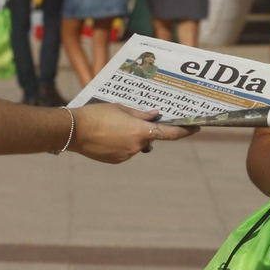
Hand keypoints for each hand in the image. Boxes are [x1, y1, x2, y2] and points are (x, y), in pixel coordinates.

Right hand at [71, 104, 195, 162]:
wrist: (73, 130)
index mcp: (140, 131)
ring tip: (112, 125)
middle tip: (130, 119)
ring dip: (131, 136)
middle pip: (150, 137)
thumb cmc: (97, 114)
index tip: (196, 127)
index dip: (185, 130)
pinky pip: (125, 151)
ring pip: (137, 145)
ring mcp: (126, 155)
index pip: (169, 133)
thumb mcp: (121, 108)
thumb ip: (141, 114)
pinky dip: (121, 143)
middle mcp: (137, 146)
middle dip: (144, 129)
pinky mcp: (116, 160)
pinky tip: (108, 135)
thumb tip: (155, 116)